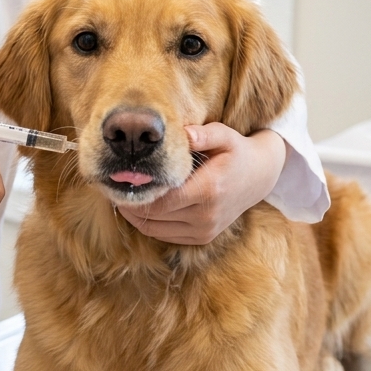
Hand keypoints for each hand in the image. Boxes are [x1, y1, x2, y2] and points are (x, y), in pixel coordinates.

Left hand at [116, 124, 286, 245]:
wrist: (260, 177)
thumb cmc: (236, 152)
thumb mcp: (224, 136)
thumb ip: (202, 134)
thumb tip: (182, 134)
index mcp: (209, 190)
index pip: (161, 200)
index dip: (136, 192)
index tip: (118, 179)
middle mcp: (206, 215)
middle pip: (154, 216)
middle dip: (129, 203)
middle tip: (111, 187)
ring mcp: (205, 230)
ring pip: (155, 229)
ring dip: (135, 215)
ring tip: (120, 195)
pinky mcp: (202, 237)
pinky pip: (165, 235)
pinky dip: (148, 223)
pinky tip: (138, 206)